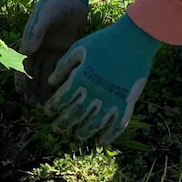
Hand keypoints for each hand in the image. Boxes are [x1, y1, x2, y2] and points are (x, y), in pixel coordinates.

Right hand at [16, 0, 90, 106]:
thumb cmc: (55, 3)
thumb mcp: (45, 15)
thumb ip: (37, 31)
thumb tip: (28, 50)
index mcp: (30, 40)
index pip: (23, 63)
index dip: (21, 78)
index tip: (21, 92)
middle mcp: (39, 48)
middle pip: (33, 72)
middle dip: (32, 88)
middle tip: (33, 105)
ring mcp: (52, 50)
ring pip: (46, 73)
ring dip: (44, 88)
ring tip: (45, 104)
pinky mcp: (65, 49)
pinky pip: (60, 68)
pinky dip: (58, 80)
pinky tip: (60, 92)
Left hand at [45, 13, 161, 144]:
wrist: (134, 40)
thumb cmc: (104, 41)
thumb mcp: (79, 48)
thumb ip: (64, 66)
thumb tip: (51, 82)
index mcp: (80, 78)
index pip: (61, 100)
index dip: (53, 108)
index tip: (48, 112)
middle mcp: (94, 92)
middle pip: (75, 115)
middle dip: (64, 124)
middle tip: (57, 128)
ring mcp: (111, 99)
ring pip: (94, 123)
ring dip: (84, 132)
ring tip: (78, 135)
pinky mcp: (127, 103)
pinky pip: (118, 124)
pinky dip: (110, 135)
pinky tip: (103, 142)